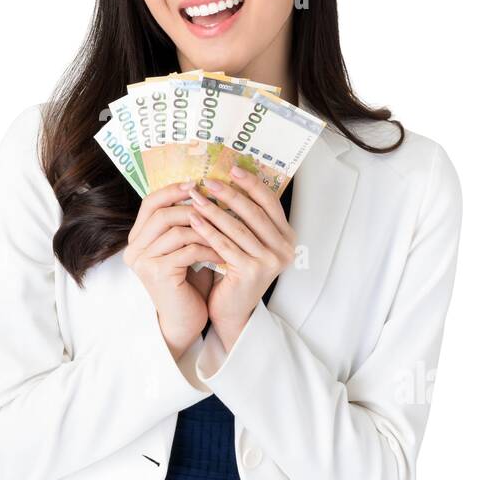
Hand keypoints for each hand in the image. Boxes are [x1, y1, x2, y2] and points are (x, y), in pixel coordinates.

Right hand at [123, 181, 226, 359]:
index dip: (172, 190)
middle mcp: (134, 250)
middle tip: (215, 203)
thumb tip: (204, 191)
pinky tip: (222, 253)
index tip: (196, 183)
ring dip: (205, 229)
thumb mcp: (184, 249)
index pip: (150, 203)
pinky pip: (188, 250)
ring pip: (176, 230)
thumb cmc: (188, 284)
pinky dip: (208, 249)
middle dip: (191, 206)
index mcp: (137, 239)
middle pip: (160, 213)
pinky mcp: (159, 274)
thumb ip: (185, 225)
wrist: (185, 321)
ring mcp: (144, 262)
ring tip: (224, 230)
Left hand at [184, 165, 296, 346]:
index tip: (232, 169)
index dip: (251, 184)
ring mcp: (269, 261)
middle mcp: (284, 248)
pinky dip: (207, 230)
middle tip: (209, 180)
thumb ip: (247, 218)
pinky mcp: (250, 271)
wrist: (233, 310)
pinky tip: (193, 219)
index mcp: (287, 237)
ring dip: (214, 210)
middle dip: (230, 194)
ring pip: (237, 227)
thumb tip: (228, 180)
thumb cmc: (237, 271)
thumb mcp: (249, 242)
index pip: (270, 202)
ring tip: (195, 197)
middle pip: (253, 212)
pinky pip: (224, 244)